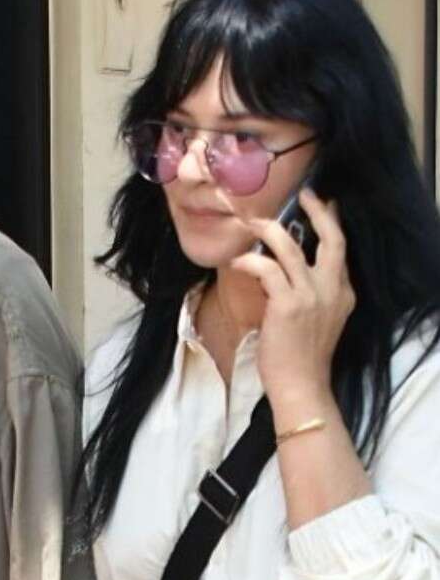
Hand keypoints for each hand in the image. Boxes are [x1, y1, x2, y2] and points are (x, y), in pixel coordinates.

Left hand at [227, 188, 354, 417]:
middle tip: (304, 195)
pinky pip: (267, 269)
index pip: (341, 250)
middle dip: (319, 212)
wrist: (302, 385)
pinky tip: (236, 261)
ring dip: (271, 231)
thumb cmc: (301, 357)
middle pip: (333, 240)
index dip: (331, 224)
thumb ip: (310, 295)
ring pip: (293, 249)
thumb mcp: (317, 320)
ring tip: (252, 223)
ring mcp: (312, 296)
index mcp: (343, 294)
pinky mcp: (288, 305)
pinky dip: (250, 260)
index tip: (322, 205)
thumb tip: (282, 273)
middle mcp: (333, 290)